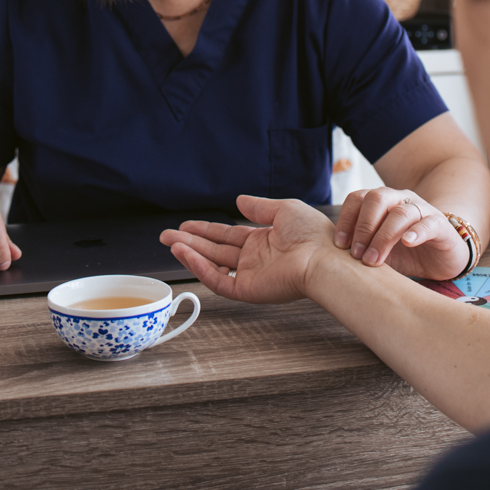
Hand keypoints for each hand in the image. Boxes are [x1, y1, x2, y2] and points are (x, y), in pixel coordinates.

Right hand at [160, 195, 334, 303]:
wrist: (324, 258)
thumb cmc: (312, 234)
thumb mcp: (284, 210)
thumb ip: (259, 207)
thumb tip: (239, 200)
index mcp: (262, 241)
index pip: (227, 236)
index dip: (206, 230)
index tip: (186, 225)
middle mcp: (253, 259)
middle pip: (214, 249)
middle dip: (190, 241)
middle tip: (166, 235)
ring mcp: (250, 274)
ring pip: (212, 264)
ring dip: (190, 253)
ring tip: (171, 242)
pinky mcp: (248, 289)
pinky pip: (218, 280)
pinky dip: (201, 268)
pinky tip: (186, 254)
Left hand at [334, 187, 469, 279]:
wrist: (442, 258)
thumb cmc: (404, 253)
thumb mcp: (377, 252)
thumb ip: (359, 249)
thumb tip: (329, 261)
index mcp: (381, 202)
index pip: (357, 199)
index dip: (346, 219)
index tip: (338, 245)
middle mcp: (400, 200)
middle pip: (377, 198)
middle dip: (363, 226)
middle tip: (356, 254)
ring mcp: (421, 209)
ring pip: (401, 212)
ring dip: (383, 236)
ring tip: (373, 260)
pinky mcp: (440, 224)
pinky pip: (428, 223)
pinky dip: (416, 232)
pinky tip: (407, 243)